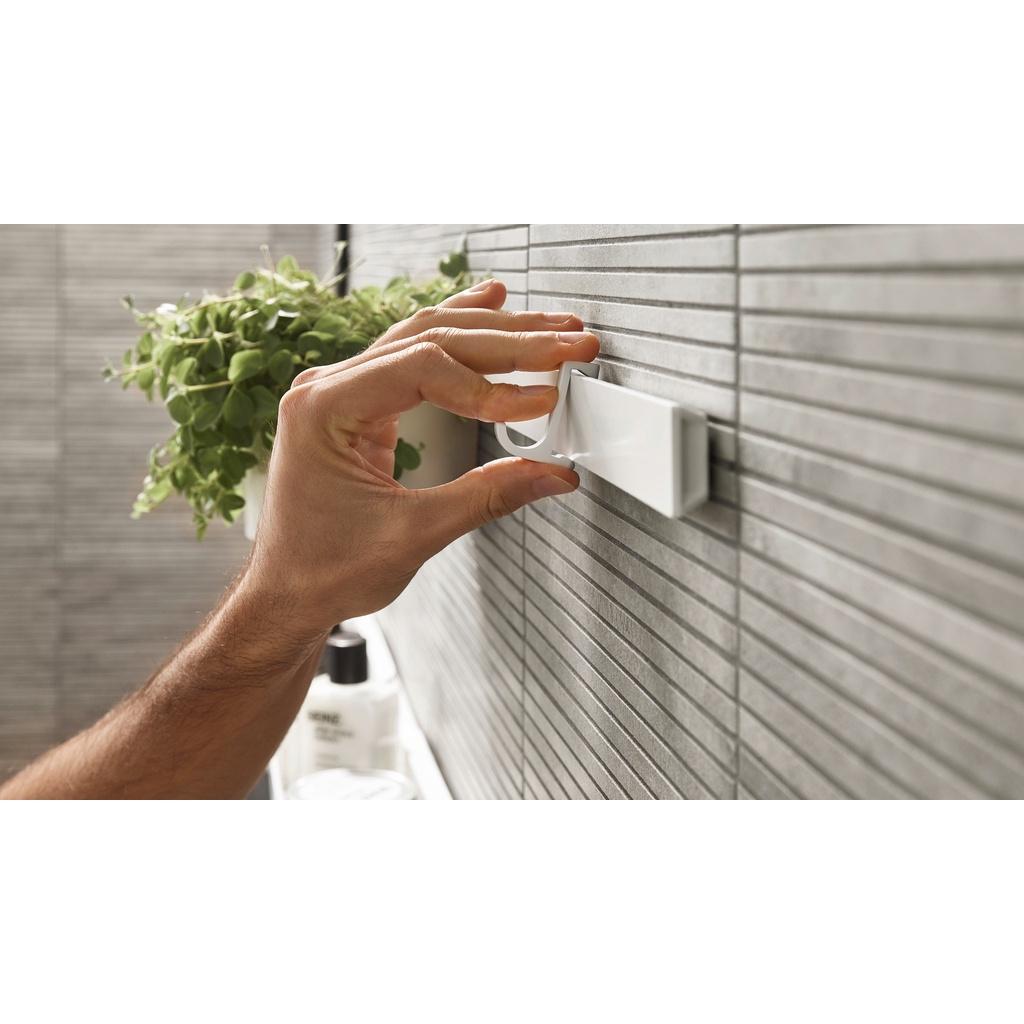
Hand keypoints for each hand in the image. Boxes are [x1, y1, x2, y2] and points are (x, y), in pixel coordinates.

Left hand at [244, 278, 599, 636]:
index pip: (423, 368)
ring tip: (547, 326)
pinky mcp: (359, 405)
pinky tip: (489, 307)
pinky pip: (413, 354)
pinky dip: (457, 335)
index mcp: (323, 410)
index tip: (540, 404)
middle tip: (566, 342)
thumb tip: (552, 475)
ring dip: (491, 331)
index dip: (490, 386)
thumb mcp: (413, 536)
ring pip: (425, 337)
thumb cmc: (325, 569)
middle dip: (507, 340)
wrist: (288, 592)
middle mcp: (327, 388)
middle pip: (429, 339)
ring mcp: (341, 391)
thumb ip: (487, 497)